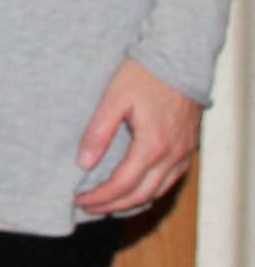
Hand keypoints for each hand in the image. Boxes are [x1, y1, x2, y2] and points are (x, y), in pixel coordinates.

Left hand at [74, 58, 201, 215]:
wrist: (179, 59)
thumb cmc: (143, 75)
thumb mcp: (113, 99)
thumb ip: (98, 132)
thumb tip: (83, 163)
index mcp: (152, 145)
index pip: (122, 185)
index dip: (99, 197)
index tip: (78, 200)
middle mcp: (172, 155)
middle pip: (140, 195)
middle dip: (111, 206)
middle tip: (86, 207)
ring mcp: (184, 153)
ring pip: (158, 191)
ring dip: (131, 203)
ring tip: (105, 204)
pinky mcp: (188, 148)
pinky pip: (170, 180)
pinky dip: (150, 191)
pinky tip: (133, 191)